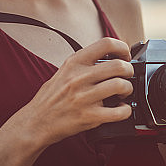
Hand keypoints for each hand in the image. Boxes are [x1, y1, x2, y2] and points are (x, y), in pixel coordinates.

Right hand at [11, 38, 134, 146]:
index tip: (125, 55)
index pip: (106, 43)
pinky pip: (119, 112)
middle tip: (127, 76)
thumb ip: (85, 63)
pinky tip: (120, 109)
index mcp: (75, 62)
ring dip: (128, 89)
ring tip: (123, 93)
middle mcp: (80, 77)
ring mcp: (84, 97)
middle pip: (119, 65)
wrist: (36, 122)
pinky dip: (125, 110)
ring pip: (121, 86)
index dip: (122, 47)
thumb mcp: (64, 71)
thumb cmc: (51, 98)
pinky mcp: (89, 116)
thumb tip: (111, 57)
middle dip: (129, 71)